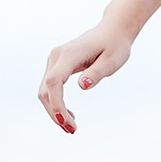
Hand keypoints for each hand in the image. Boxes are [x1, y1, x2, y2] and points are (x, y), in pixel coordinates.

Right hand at [38, 18, 134, 132]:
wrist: (112, 31)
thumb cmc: (115, 45)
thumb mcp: (112, 61)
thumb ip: (97, 73)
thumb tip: (82, 86)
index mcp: (70, 54)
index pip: (54, 82)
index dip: (56, 103)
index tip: (67, 122)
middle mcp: (56, 56)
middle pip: (46, 89)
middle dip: (55, 113)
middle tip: (72, 131)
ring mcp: (54, 59)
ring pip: (45, 90)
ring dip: (54, 110)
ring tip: (71, 127)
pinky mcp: (56, 64)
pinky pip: (50, 87)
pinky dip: (56, 103)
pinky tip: (68, 115)